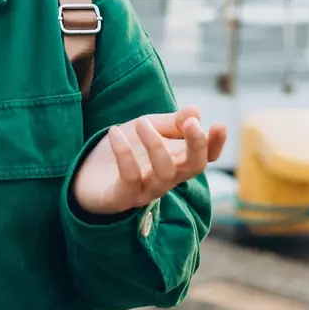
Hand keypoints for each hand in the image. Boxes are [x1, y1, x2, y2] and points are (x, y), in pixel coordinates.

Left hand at [71, 107, 225, 216]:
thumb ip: (171, 122)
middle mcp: (167, 178)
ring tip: (141, 121)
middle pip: (194, 167)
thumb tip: (196, 112)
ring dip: (156, 144)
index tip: (220, 124)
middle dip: (197, 145)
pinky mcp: (122, 198)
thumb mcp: (148, 127)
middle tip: (190, 123)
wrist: (88, 174)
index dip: (215, 144)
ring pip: (165, 173)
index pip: (204, 157)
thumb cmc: (126, 150)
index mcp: (177, 160)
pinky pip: (129, 178)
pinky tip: (115, 131)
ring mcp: (146, 190)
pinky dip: (124, 154)